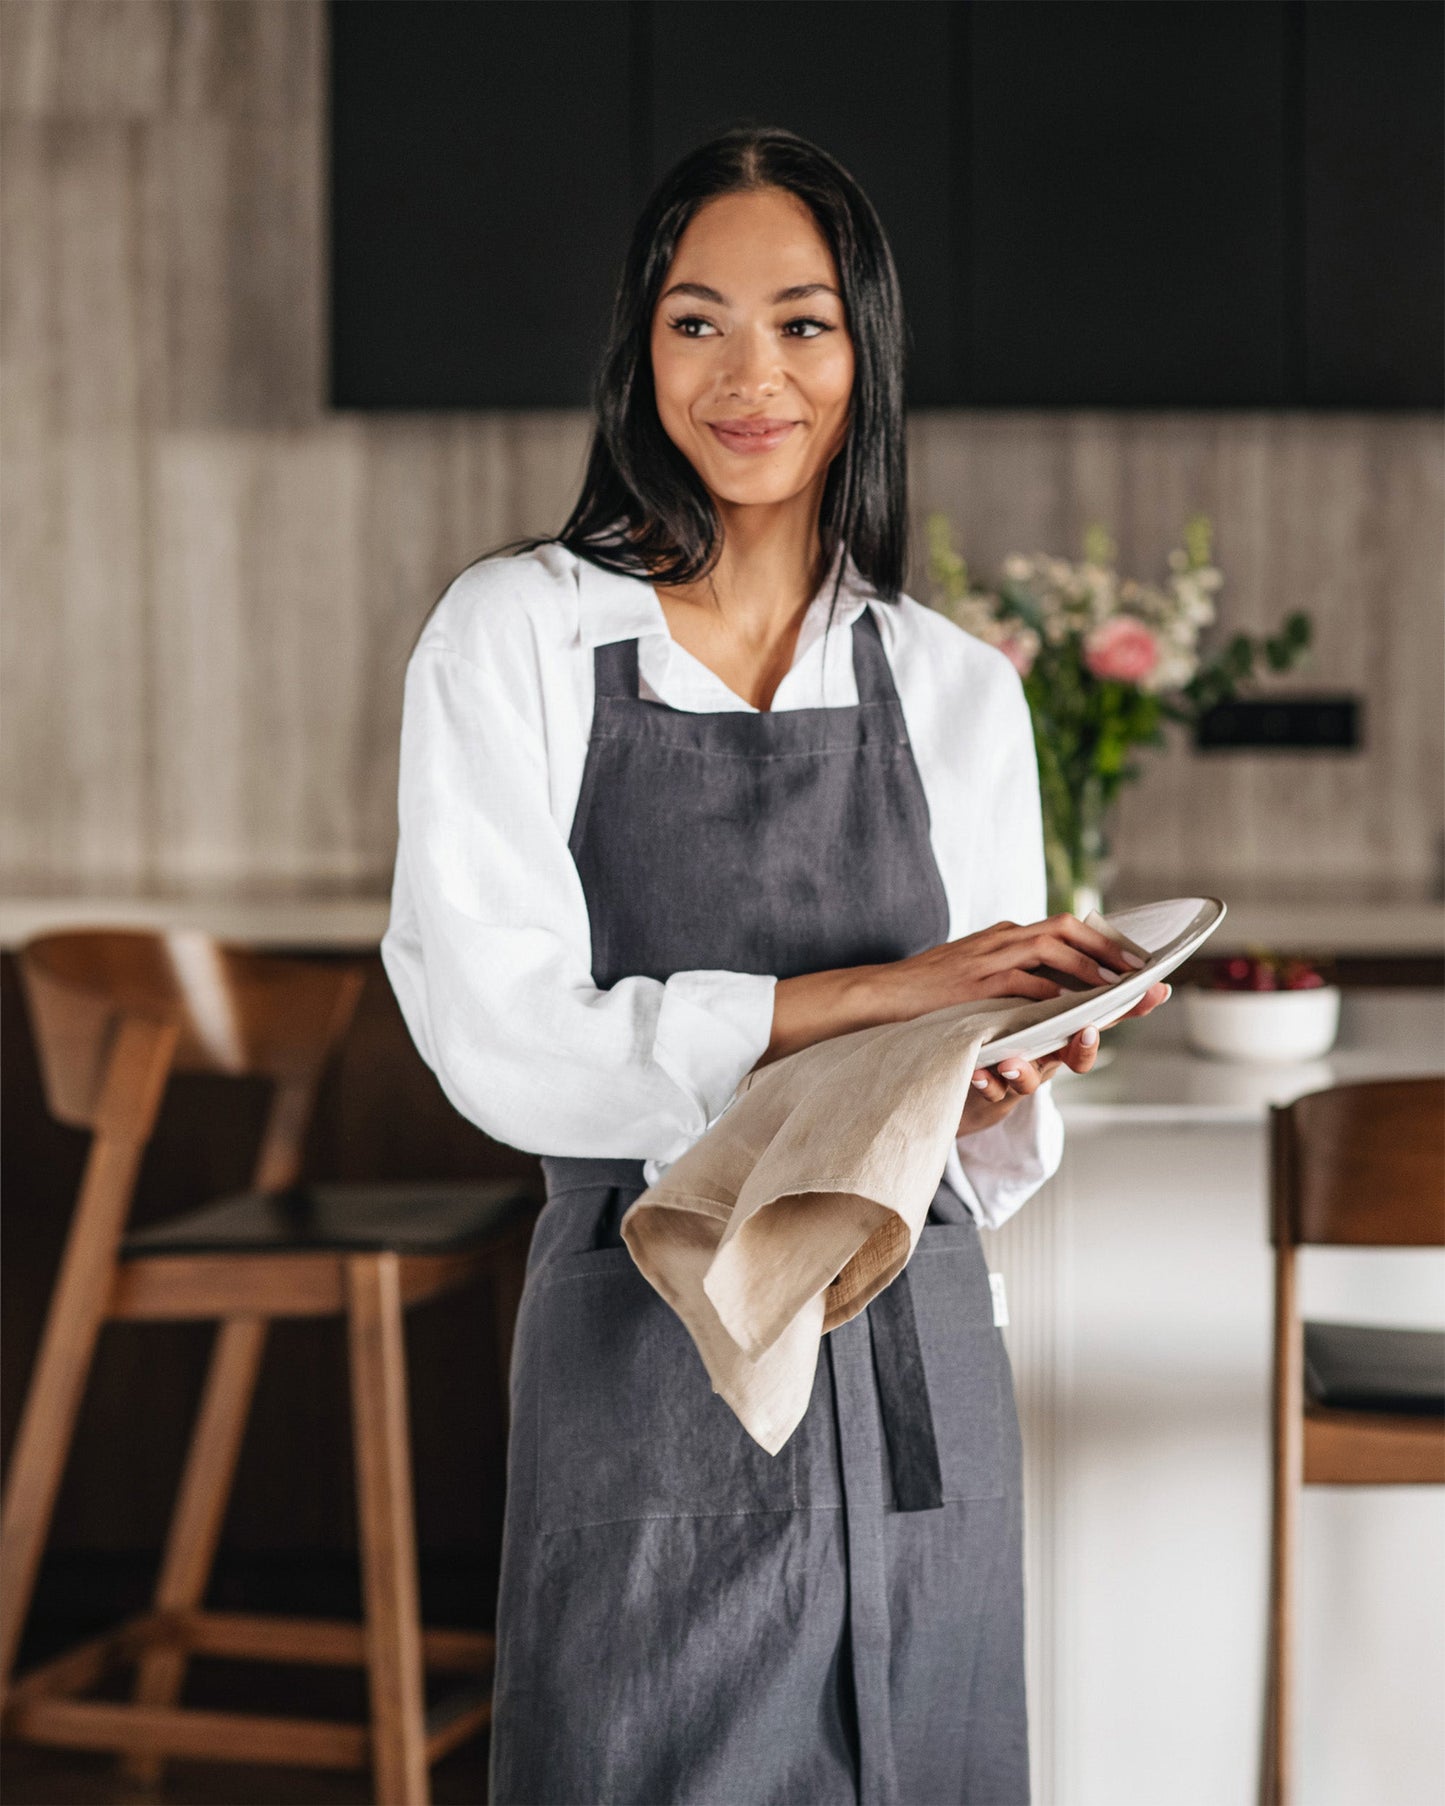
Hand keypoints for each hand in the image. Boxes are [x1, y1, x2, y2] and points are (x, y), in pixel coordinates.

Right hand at [872, 912, 1150, 1022]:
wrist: (883, 994)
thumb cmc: (928, 989)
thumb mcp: (974, 970)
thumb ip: (1009, 970)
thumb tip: (1049, 985)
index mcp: (1004, 935)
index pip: (1062, 926)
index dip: (1100, 939)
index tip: (1130, 957)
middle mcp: (1002, 938)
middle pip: (1065, 926)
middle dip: (1105, 945)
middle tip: (1135, 968)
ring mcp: (989, 957)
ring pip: (1051, 947)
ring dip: (1087, 965)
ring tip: (1115, 986)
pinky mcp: (978, 981)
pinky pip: (1024, 981)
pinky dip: (1052, 992)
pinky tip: (1073, 1007)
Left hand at [956, 979, 1172, 1134]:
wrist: (971, 1067)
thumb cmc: (1012, 1028)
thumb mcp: (1040, 997)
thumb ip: (1069, 975)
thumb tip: (1101, 934)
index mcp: (1064, 1030)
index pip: (1103, 1017)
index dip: (1131, 1008)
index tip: (1154, 992)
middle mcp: (1049, 1055)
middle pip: (1077, 1058)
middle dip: (1085, 1048)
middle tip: (1087, 1030)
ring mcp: (1020, 1075)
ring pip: (1030, 1081)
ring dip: (1024, 1072)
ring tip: (1010, 1062)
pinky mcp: (990, 1088)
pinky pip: (990, 1091)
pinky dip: (986, 1084)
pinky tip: (976, 1073)